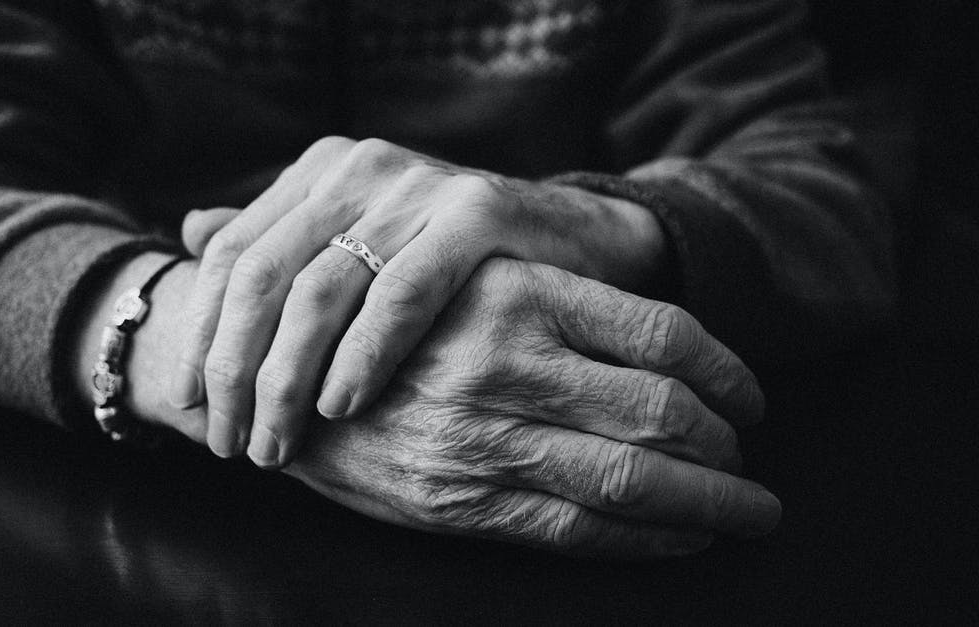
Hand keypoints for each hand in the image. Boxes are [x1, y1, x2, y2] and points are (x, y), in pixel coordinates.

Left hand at [171, 136, 667, 466]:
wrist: (574, 241)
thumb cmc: (454, 260)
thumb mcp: (359, 240)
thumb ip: (279, 236)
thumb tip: (189, 231)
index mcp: (320, 172)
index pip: (232, 254)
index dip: (202, 333)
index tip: (189, 405)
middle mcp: (358, 168)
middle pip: (263, 275)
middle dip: (236, 370)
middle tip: (230, 442)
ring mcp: (416, 185)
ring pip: (320, 290)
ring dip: (287, 378)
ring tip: (277, 443)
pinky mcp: (476, 212)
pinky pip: (401, 293)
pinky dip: (363, 354)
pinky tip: (341, 405)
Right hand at [284, 258, 776, 558]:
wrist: (282, 384)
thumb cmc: (390, 326)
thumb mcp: (468, 281)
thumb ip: (559, 301)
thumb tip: (679, 347)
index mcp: (516, 291)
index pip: (664, 334)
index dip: (730, 372)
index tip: (751, 397)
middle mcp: (505, 360)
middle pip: (664, 411)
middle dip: (729, 449)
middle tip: (751, 463)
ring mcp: (482, 436)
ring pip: (633, 479)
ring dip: (710, 503)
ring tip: (746, 510)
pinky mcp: (460, 501)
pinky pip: (577, 531)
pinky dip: (647, 541)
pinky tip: (682, 539)